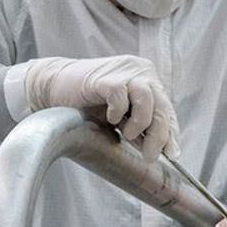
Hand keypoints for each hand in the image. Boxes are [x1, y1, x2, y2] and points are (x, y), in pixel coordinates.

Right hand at [22, 55, 179, 160]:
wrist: (54, 87)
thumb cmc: (87, 102)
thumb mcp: (120, 116)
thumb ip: (138, 126)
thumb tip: (158, 149)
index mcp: (146, 78)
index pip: (167, 108)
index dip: (170, 132)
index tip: (172, 153)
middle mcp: (140, 70)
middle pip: (161, 105)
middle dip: (158, 135)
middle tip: (150, 156)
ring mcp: (124, 71)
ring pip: (147, 98)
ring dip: (140, 123)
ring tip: (127, 134)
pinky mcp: (105, 77)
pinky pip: (121, 96)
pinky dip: (118, 111)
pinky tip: (110, 118)